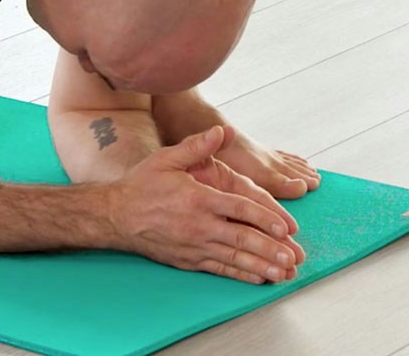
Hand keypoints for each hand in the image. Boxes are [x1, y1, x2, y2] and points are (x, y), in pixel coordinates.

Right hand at [106, 126, 305, 282]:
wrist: (115, 216)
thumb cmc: (141, 185)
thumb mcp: (167, 159)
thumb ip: (197, 146)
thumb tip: (223, 131)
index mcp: (198, 199)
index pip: (240, 209)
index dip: (266, 218)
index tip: (286, 227)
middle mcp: (199, 226)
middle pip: (243, 239)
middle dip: (271, 249)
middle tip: (293, 256)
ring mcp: (194, 246)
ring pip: (235, 258)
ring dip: (262, 266)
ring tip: (284, 272)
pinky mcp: (188, 260)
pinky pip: (220, 269)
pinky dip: (241, 274)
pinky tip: (258, 278)